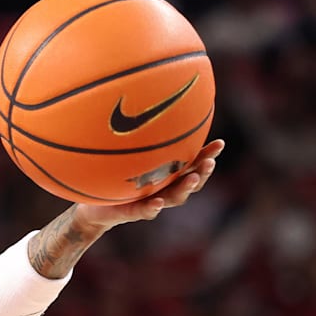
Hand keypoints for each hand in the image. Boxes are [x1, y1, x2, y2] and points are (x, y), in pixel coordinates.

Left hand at [74, 139, 224, 230]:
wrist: (95, 208)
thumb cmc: (113, 178)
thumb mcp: (123, 155)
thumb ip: (135, 138)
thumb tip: (140, 102)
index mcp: (166, 175)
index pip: (192, 164)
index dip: (207, 155)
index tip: (220, 143)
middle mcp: (163, 189)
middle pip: (191, 181)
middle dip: (203, 171)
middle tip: (210, 162)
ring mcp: (150, 201)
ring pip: (175, 198)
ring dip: (186, 188)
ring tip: (193, 178)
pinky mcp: (132, 212)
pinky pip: (144, 211)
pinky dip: (152, 208)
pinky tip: (157, 202)